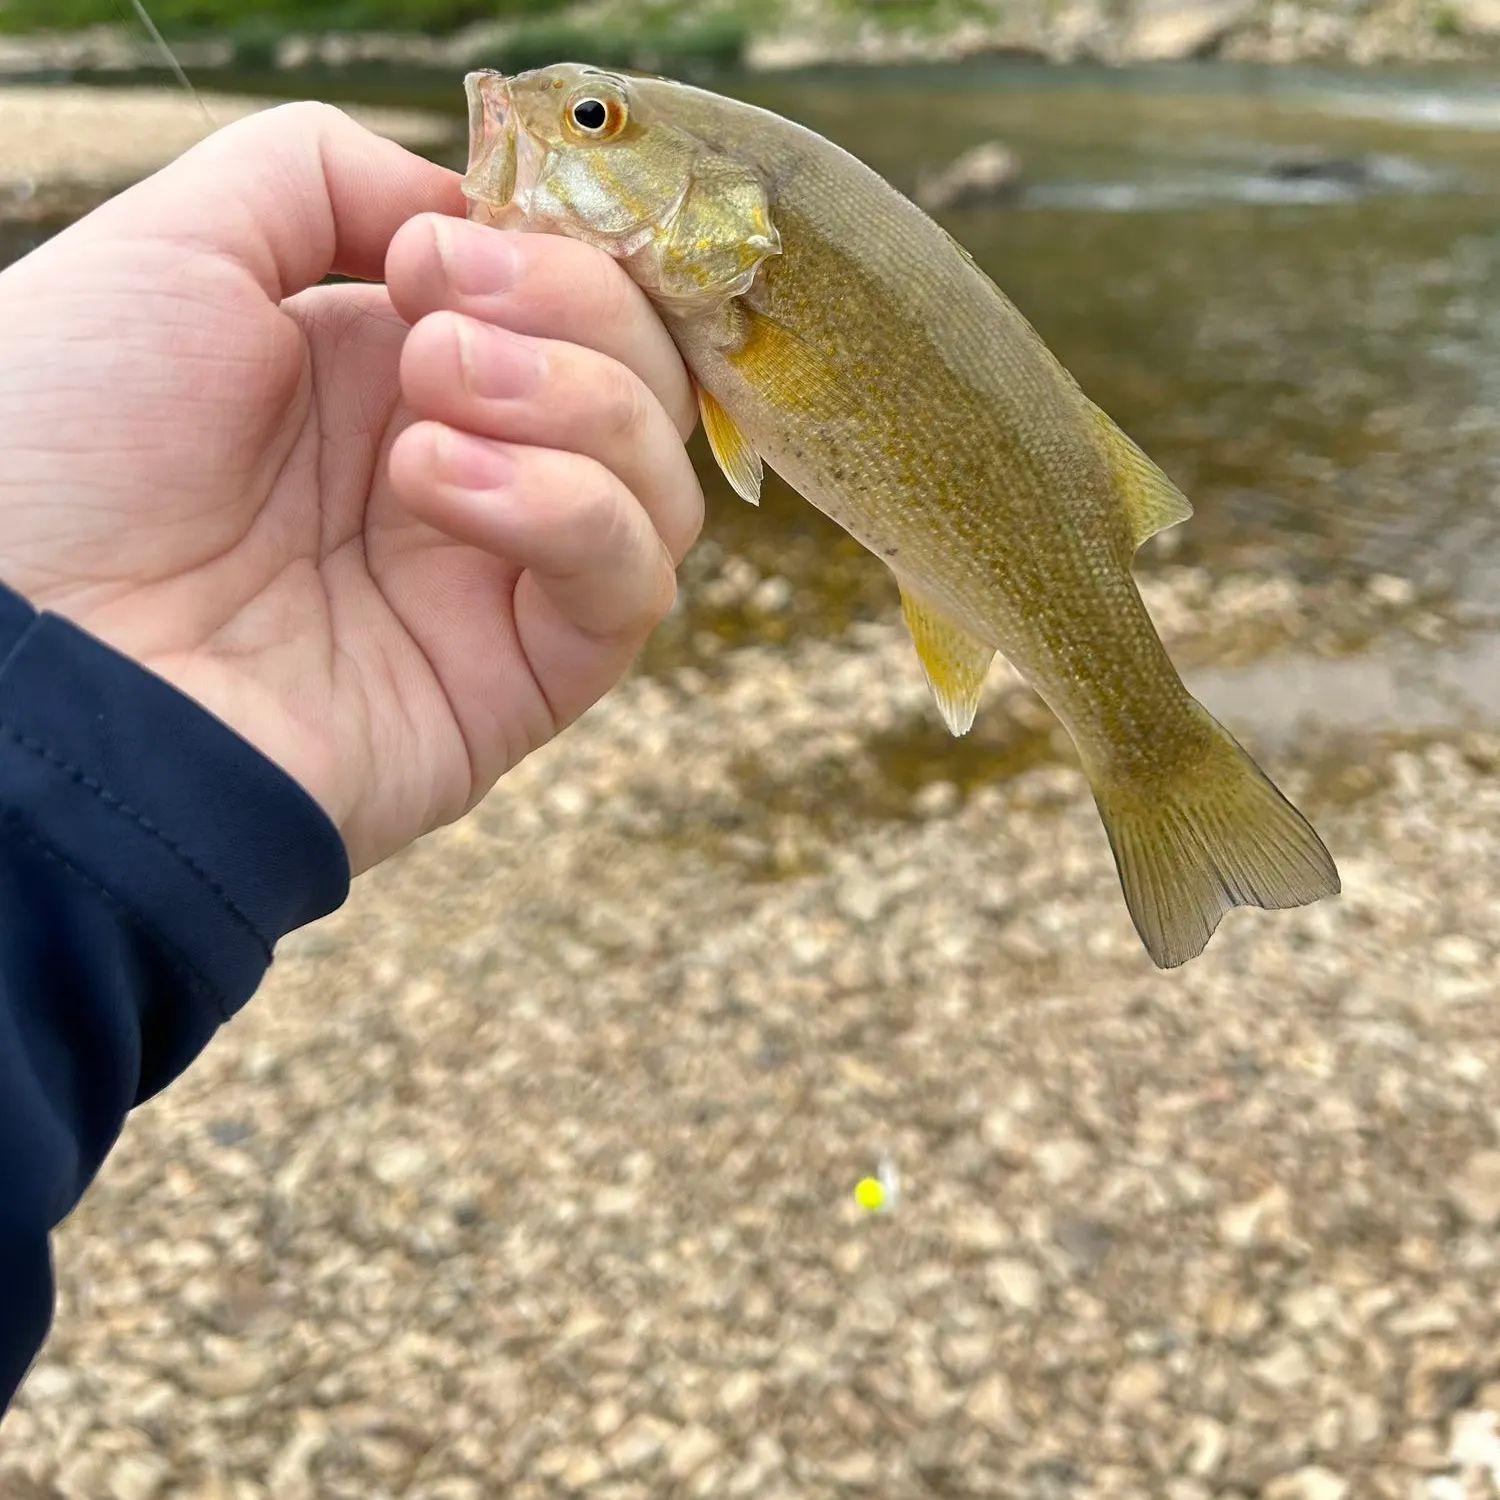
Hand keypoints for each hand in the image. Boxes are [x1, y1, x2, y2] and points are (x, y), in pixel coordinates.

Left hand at [0, 103, 701, 872]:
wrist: (33, 656)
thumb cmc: (67, 451)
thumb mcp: (177, 249)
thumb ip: (322, 176)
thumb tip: (461, 209)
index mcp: (397, 377)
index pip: (577, 302)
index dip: (552, 256)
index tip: (432, 252)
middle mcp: (472, 474)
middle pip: (644, 381)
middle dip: (577, 315)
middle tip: (438, 327)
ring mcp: (499, 583)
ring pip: (663, 486)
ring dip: (578, 409)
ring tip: (430, 413)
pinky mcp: (520, 683)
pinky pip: (630, 589)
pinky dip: (571, 513)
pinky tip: (442, 488)